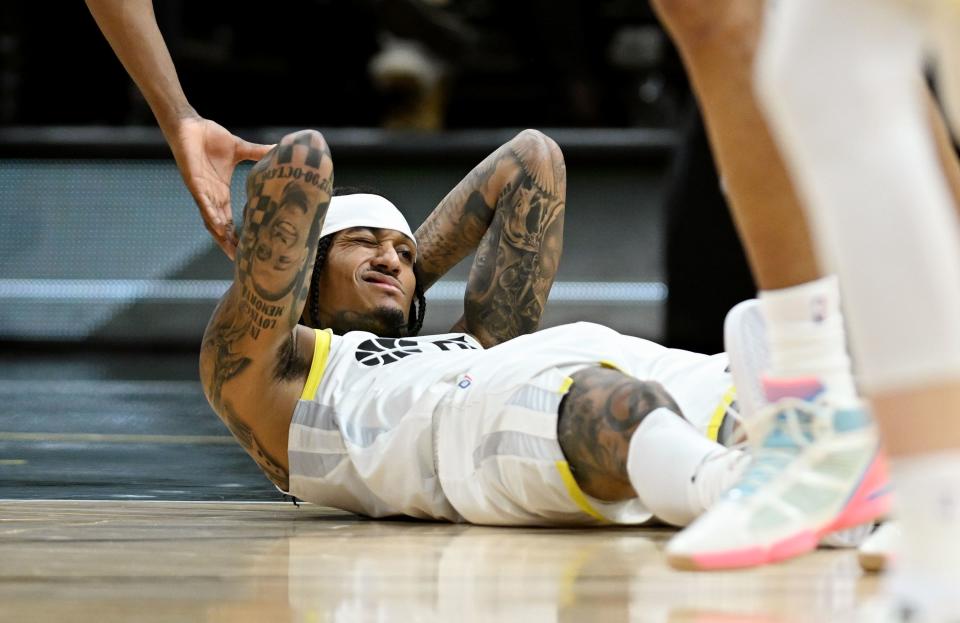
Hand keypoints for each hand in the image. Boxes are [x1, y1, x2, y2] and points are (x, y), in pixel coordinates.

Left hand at [168, 116, 272, 259]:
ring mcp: (202, 192)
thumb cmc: (210, 136)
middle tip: (242, 260)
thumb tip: (280, 149)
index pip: (230, 218)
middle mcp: (211, 196)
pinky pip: (203, 204)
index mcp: (221, 191)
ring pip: (211, 220)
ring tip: (231, 251)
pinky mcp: (194, 183)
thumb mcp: (240, 149)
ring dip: (220, 236)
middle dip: (230, 243)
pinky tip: (218, 227)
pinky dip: (210, 215)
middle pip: (220, 226)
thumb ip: (258, 153)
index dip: (238, 233)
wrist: (189, 125)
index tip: (249, 247)